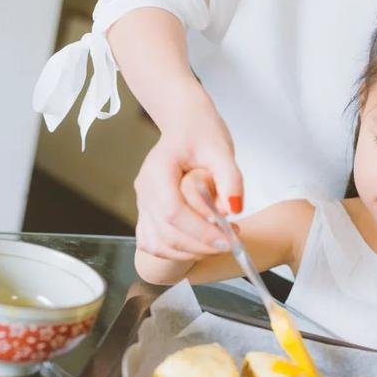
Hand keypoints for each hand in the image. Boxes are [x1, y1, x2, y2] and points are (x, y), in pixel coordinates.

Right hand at [134, 100, 242, 260]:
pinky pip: (154, 243)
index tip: (228, 238)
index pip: (173, 212)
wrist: (185, 124)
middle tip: (232, 241)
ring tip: (219, 242)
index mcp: (158, 171)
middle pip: (165, 233)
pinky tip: (200, 245)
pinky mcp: (148, 213)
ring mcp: (143, 204)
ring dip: (190, 252)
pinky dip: (176, 252)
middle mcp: (144, 190)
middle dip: (201, 245)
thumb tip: (234, 209)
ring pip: (158, 243)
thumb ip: (230, 178)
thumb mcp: (221, 149)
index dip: (200, 231)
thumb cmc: (201, 133)